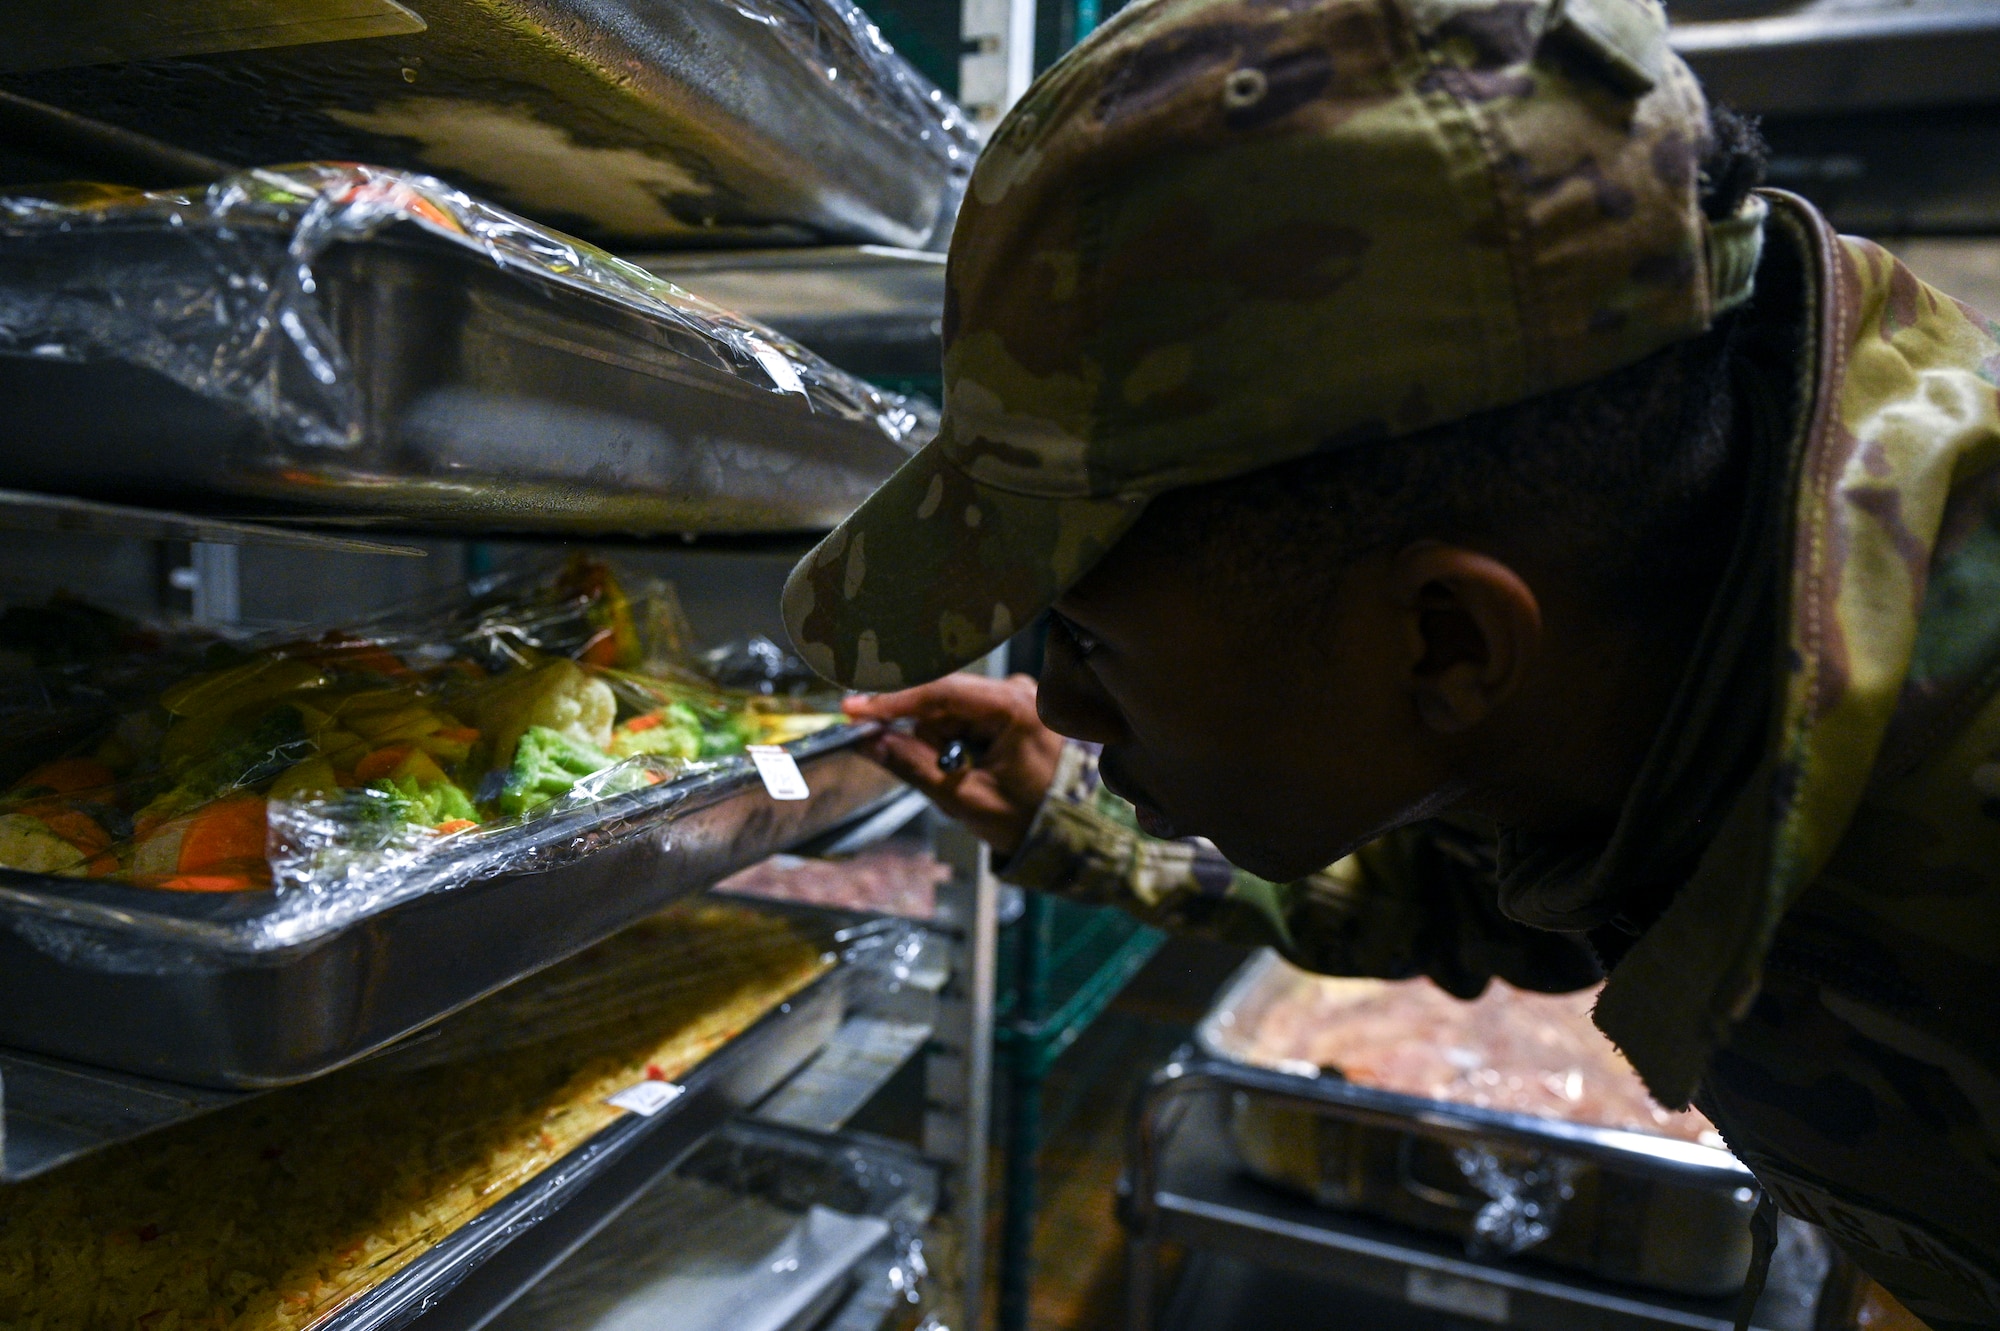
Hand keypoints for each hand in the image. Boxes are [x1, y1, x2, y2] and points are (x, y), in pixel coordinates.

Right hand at [843, 673, 1064, 857]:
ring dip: (947, 749)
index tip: (854, 710)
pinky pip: (969, 721)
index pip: (941, 692)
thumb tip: (870, 741)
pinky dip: (962, 747)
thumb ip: (915, 765)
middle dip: (929, 741)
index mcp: (1015, 706)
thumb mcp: (965, 798)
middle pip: (944, 704)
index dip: (893, 702)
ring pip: (953, 715)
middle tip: (944, 782)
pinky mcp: (1016, 710)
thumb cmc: (1029, 819)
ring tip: (969, 785)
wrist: (1077, 835)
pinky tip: (977, 773)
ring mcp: (1020, 699)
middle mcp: (1019, 691)